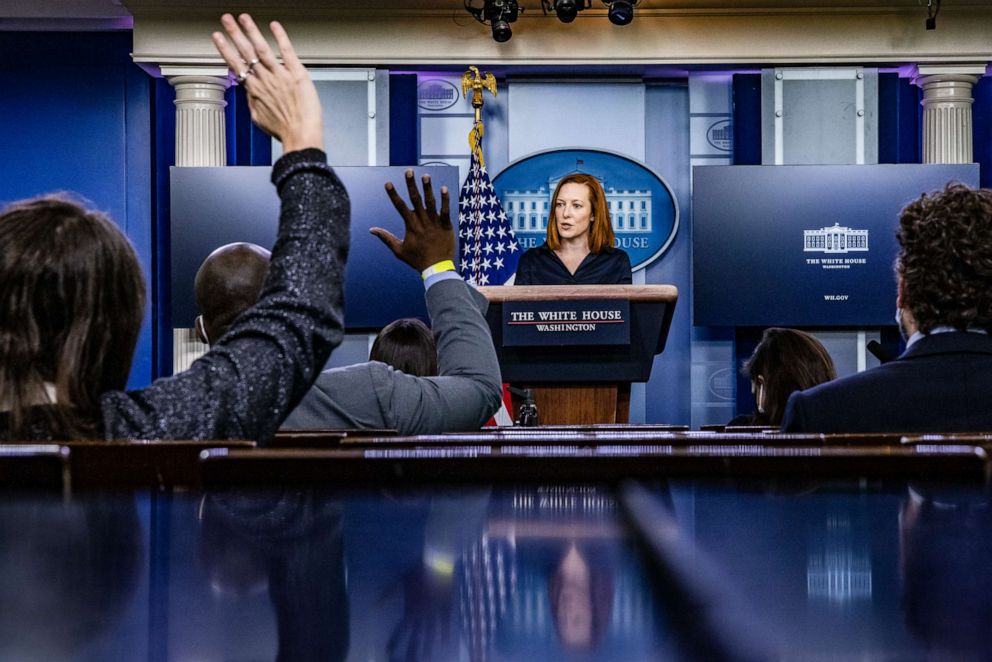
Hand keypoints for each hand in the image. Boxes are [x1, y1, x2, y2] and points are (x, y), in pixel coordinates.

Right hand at [212, 14, 322, 152]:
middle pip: (245, 52)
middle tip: (226, 19)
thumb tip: (249, 94)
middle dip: (234, 33)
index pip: (236, 64)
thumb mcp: (259, 119)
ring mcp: (280, 75)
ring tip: (243, 18)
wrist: (301, 135)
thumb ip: (253, 102)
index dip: (226, 49)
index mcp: (255, 89)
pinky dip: (280, 37)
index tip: (218, 37)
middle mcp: (265, 80)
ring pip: (262, 48)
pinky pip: (287, 51)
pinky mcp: (297, 74)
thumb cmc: (283, 130)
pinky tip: (274, 26)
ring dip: (251, 31)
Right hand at [372, 171, 454, 272]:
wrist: (436, 268)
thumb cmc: (417, 260)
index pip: (400, 207)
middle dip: (411, 185)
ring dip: (428, 188)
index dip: (393, 194)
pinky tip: (444, 188)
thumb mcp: (398, 250)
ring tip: (426, 176)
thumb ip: (386, 238)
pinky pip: (445, 210)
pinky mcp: (446, 225)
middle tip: (409, 171)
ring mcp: (434, 223)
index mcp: (410, 226)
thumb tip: (372, 230)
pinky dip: (445, 200)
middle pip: (416, 200)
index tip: (388, 183)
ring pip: (431, 202)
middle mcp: (422, 222)